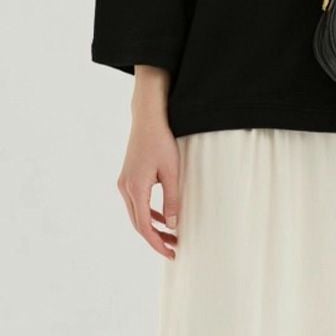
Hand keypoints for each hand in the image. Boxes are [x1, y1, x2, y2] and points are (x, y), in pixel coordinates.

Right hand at [116, 66, 179, 259]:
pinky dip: (149, 213)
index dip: (157, 243)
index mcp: (135, 189)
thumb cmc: (161, 142)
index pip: (144, 226)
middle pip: (138, 224)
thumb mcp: (171, 171)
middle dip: (155, 238)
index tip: (171, 253)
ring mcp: (124, 183)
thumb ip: (172, 198)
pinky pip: (137, 202)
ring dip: (153, 226)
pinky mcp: (128, 177)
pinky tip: (163, 217)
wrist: (147, 119)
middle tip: (173, 249)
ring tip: (171, 236)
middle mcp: (125, 188)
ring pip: (137, 214)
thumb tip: (173, 225)